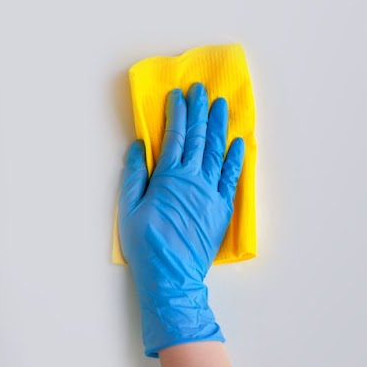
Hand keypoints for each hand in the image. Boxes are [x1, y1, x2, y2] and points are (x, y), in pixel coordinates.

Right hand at [118, 83, 242, 356]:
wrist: (172, 276)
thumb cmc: (145, 244)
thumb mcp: (128, 208)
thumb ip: (134, 175)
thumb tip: (139, 146)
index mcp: (168, 177)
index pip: (175, 137)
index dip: (177, 114)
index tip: (178, 95)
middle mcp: (192, 180)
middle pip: (198, 138)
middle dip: (199, 111)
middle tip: (200, 90)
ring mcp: (211, 193)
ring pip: (217, 152)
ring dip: (218, 127)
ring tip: (220, 105)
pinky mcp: (222, 207)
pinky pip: (232, 177)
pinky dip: (236, 158)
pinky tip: (239, 142)